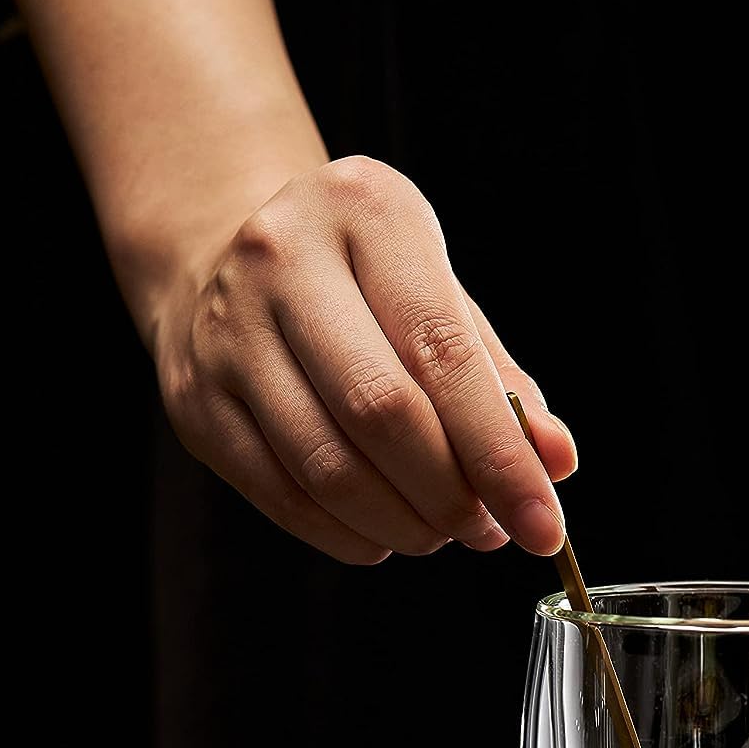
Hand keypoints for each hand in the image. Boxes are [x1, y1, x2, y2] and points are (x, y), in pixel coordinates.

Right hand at [148, 156, 575, 563]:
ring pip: (327, 466)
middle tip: (488, 532)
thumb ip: (503, 384)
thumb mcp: (444, 300)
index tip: (542, 524)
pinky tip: (383, 535)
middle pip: (381, 412)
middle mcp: (281, 257)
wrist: (223, 251)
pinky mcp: (193, 398)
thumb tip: (556, 463)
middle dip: (451, 496)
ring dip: (403, 524)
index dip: (500, 455)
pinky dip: (347, 535)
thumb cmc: (365, 286)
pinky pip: (281, 495)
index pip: (443, 353)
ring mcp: (225, 329)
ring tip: (441, 532)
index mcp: (368, 212)